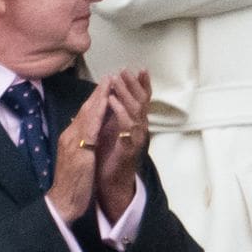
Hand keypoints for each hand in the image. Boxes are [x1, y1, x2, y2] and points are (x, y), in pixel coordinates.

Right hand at [46, 80, 110, 223]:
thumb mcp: (77, 160)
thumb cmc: (71, 185)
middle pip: (85, 110)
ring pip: (87, 115)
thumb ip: (81, 145)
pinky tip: (105, 104)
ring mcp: (73, 142)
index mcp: (70, 138)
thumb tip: (87, 134)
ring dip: (99, 98)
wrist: (62, 203)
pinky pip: (90, 128)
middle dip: (98, 93)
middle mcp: (69, 136)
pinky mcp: (78, 151)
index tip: (105, 86)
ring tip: (109, 83)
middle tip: (109, 77)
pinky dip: (97, 114)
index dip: (95, 100)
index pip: (84, 115)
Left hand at [95, 69, 150, 222]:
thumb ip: (114, 113)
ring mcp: (136, 137)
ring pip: (135, 110)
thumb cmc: (110, 155)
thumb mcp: (112, 129)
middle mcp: (140, 128)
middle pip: (141, 101)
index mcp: (135, 122)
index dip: (142, 84)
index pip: (142, 99)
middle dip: (133, 84)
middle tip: (125, 70)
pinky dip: (120, 111)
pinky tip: (112, 101)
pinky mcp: (130, 147)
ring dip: (126, 93)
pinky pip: (127, 126)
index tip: (140, 68)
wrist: (110, 183)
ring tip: (117, 80)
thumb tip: (111, 93)